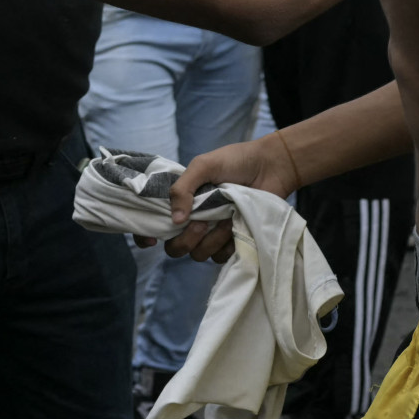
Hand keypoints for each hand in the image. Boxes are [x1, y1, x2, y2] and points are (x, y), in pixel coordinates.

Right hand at [154, 135, 299, 265]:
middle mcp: (192, 221)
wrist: (271, 167)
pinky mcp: (233, 242)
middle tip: (201, 223)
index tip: (156, 237)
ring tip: (227, 218)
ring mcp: (213, 233)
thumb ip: (182, 188)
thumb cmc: (234, 161)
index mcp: (180, 202)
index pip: (154, 225)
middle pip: (175, 248)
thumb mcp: (203, 166)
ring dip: (212, 240)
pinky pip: (222, 257)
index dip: (148, 236)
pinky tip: (237, 225)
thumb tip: (176, 220)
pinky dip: (229, 244)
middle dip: (186, 240)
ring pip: (200, 255)